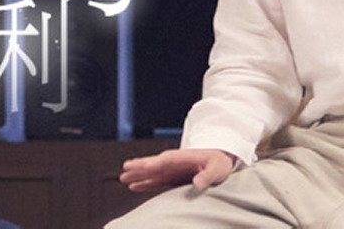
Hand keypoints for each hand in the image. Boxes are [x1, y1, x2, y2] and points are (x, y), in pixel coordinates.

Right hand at [119, 148, 235, 192]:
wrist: (221, 159)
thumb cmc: (220, 162)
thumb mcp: (218, 168)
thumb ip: (208, 175)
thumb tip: (198, 183)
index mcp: (184, 157)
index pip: (167, 160)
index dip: (156, 163)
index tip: (145, 167)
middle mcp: (174, 162)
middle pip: (154, 163)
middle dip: (141, 166)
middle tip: (126, 168)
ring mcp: (171, 169)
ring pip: (151, 171)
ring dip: (138, 174)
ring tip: (123, 178)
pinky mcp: (171, 177)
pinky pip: (155, 180)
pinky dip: (144, 183)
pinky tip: (134, 186)